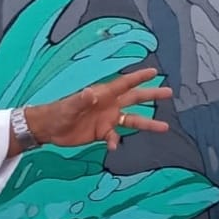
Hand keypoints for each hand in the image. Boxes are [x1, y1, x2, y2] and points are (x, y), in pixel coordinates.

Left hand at [24, 68, 173, 150]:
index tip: (154, 72)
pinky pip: (115, 137)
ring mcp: (107, 119)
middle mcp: (109, 105)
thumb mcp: (70, 106)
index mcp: (103, 95)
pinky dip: (116, 142)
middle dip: (152, 95)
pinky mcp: (102, 133)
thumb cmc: (58, 112)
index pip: (124, 84)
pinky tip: (114, 146)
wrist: (49, 128)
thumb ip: (82, 100)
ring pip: (133, 120)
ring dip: (148, 123)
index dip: (139, 78)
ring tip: (164, 127)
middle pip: (135, 99)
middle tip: (169, 92)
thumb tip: (91, 93)